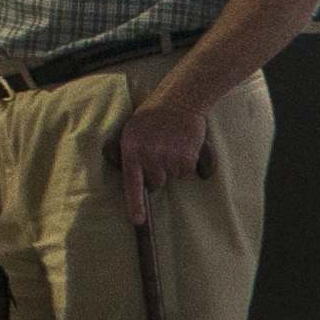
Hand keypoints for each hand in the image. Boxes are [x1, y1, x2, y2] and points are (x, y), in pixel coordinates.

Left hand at [106, 98, 215, 221]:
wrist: (179, 99)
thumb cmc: (153, 115)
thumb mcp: (132, 131)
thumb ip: (131, 153)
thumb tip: (135, 179)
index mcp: (132, 150)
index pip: (132, 183)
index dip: (135, 204)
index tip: (138, 220)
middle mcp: (149, 156)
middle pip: (156, 183)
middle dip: (159, 174)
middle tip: (161, 152)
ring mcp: (168, 157)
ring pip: (173, 177)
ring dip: (174, 166)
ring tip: (172, 144)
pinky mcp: (186, 157)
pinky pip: (187, 173)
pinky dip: (188, 164)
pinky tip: (184, 146)